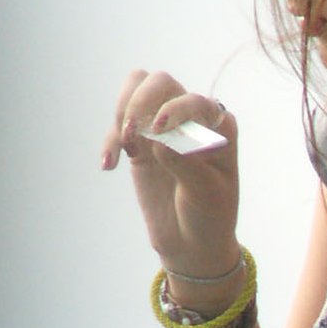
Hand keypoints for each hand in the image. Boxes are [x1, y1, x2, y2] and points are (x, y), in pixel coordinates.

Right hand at [100, 68, 239, 278]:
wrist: (194, 245)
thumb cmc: (210, 216)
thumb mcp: (205, 193)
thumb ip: (184, 162)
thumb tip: (157, 138)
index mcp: (218, 127)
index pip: (193, 99)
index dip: (172, 108)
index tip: (157, 132)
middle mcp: (192, 120)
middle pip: (160, 82)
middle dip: (140, 101)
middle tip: (132, 134)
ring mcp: (164, 129)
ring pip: (136, 91)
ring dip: (122, 113)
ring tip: (126, 148)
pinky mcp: (140, 145)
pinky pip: (118, 126)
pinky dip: (109, 142)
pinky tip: (108, 166)